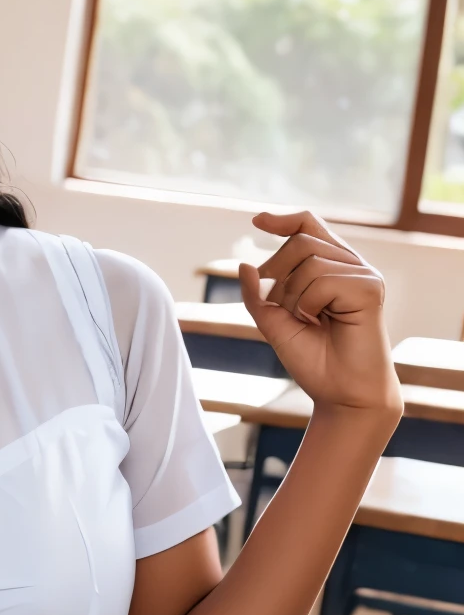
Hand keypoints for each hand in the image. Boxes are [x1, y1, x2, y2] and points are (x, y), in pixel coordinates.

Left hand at [238, 210, 401, 421]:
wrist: (340, 393)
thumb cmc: (313, 361)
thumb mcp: (274, 324)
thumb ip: (258, 296)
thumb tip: (244, 264)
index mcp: (331, 268)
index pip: (308, 227)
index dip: (283, 220)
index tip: (257, 221)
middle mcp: (350, 266)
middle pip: (300, 242)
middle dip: (277, 274)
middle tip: (284, 311)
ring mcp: (364, 275)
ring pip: (309, 261)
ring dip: (293, 297)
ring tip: (307, 322)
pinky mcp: (370, 288)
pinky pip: (322, 280)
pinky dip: (309, 304)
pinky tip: (320, 323)